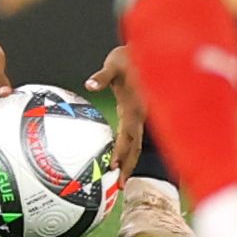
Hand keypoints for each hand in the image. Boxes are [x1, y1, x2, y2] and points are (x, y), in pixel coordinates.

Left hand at [87, 44, 144, 169]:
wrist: (146, 50)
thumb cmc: (127, 57)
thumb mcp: (113, 65)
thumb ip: (102, 77)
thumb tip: (89, 85)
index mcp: (134, 107)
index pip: (128, 135)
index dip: (121, 151)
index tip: (112, 167)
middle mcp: (140, 114)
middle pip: (135, 146)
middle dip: (128, 166)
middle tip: (119, 186)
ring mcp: (141, 115)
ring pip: (138, 143)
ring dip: (130, 161)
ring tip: (121, 180)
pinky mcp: (138, 113)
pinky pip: (135, 136)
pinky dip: (130, 150)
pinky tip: (122, 157)